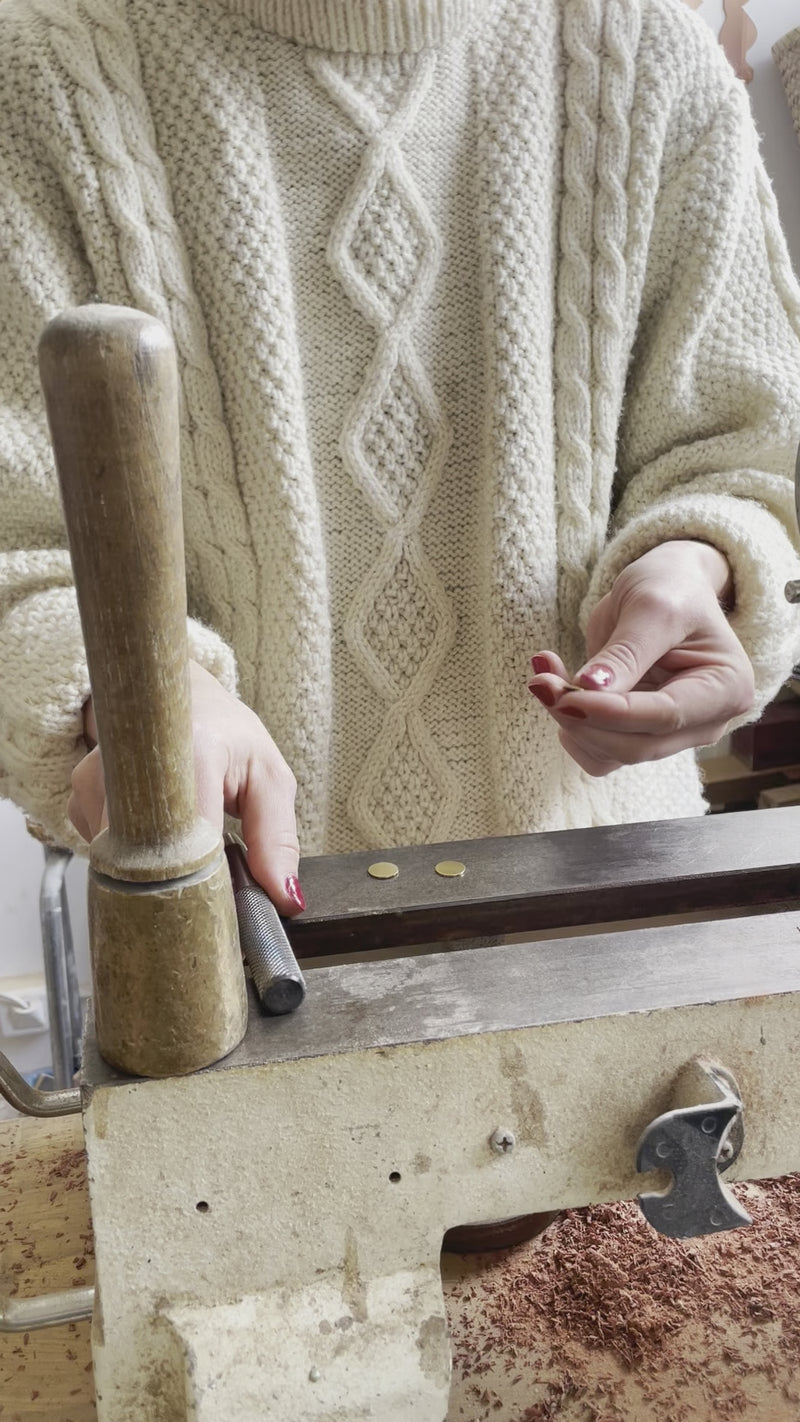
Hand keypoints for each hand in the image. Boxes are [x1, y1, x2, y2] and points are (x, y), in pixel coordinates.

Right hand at [68, 661, 303, 914]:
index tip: (223, 902)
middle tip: (205, 887)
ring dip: (153, 870)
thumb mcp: (269, 780)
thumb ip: (277, 839)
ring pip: (121, 861)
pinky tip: (153, 833)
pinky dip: (131, 855)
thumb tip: (284, 897)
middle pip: (146, 860)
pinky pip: (103, 850)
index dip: (206, 884)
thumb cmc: (226, 735)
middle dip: (177, 886)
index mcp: (193, 752)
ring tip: (181, 848)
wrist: (177, 697)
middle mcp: (133, 762)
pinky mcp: (80, 796)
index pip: (190, 846)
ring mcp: (98, 779)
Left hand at [528, 541, 754, 775]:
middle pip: (636, 745)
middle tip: (540, 681)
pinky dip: (570, 726)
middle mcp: (706, 722)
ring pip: (612, 754)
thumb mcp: (652, 606)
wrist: (666, 587)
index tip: (562, 695)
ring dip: (569, 723)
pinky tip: (556, 687)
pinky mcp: (640, 734)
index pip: (665, 716)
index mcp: (726, 689)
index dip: (610, 712)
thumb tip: (590, 690)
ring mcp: (672, 733)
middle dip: (582, 718)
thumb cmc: (671, 588)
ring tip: (544, 674)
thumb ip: (626, 651)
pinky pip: (598, 751)